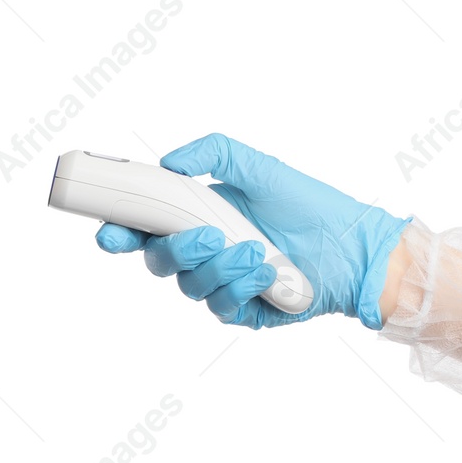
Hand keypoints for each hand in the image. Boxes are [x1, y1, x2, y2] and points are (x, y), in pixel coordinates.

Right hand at [94, 132, 410, 329]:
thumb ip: (214, 152)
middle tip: (209, 235)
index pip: (143, 231)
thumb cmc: (308, 205)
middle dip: (176, 250)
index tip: (110, 233)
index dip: (119, 234)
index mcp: (196, 220)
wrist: (352, 244)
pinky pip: (222, 307)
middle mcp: (204, 255)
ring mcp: (222, 285)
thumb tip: (169, 161)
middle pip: (158, 263)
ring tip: (255, 250)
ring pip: (190, 287)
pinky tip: (267, 270)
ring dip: (220, 267)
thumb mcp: (259, 167)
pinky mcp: (245, 311)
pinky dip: (241, 287)